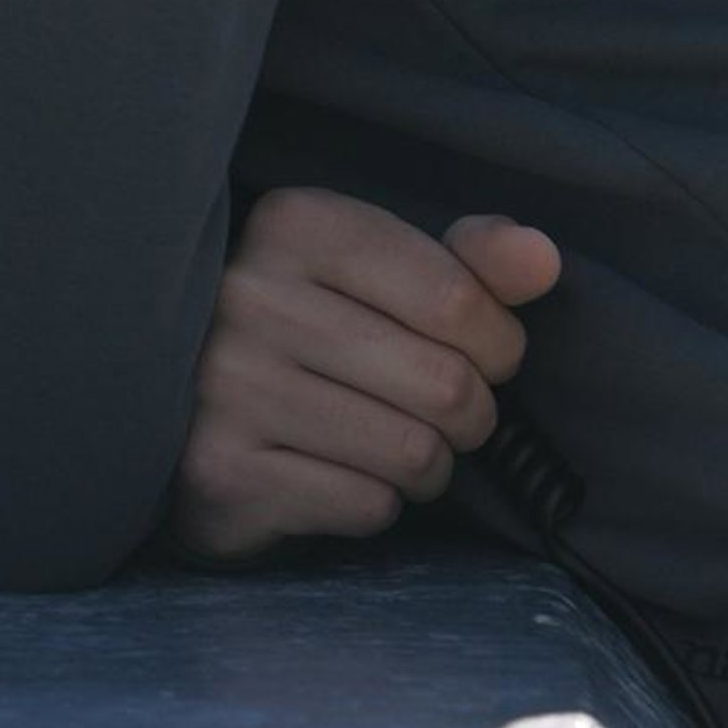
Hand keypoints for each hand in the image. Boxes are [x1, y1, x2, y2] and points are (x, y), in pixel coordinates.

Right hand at [165, 185, 561, 565]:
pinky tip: (339, 471)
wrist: (185, 398)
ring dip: (428, 463)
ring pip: (413, 453)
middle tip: (442, 409)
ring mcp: (226, 384)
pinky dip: (376, 500)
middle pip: (446, 384)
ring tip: (394, 440)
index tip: (476, 351)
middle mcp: (250, 295)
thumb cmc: (314, 325)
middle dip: (470, 413)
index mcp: (293, 223)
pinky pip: (366, 504)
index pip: (458, 300)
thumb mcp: (383, 270)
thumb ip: (470, 264)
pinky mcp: (221, 470)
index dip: (497, 343)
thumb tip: (542, 258)